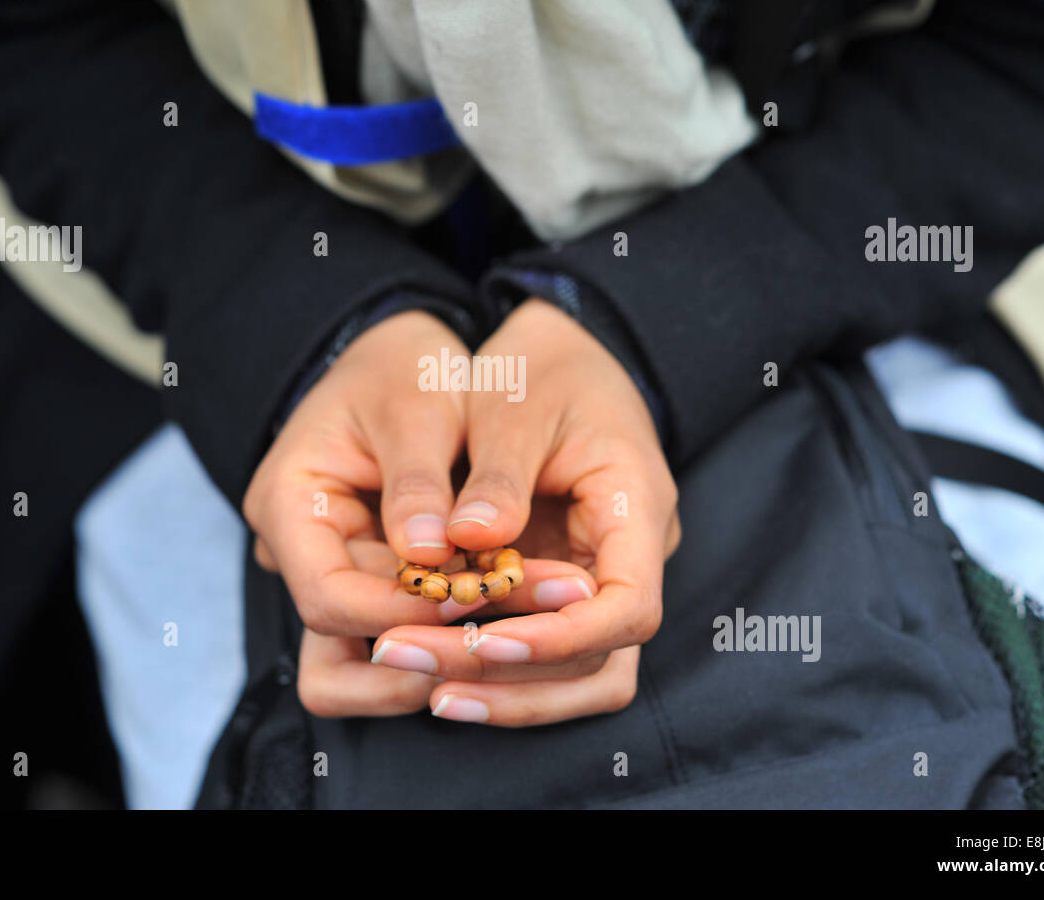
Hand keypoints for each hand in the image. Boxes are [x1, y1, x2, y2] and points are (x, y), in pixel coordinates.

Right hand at [243, 309, 596, 635]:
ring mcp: (331, 564)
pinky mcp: (369, 572)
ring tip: (507, 627)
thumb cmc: (405, 369)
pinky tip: (503, 601)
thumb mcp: (416, 409)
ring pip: (368, 645)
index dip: (398, 611)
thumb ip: (418, 482)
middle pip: (340, 639)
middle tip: (495, 639)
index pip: (327, 597)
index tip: (470, 598)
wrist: (405, 355)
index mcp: (287, 503)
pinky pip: (400, 617)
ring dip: (434, 645)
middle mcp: (297, 548)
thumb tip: (429, 557)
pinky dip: (447, 617)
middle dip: (418, 645)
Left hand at [365, 299, 680, 724]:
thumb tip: (463, 540)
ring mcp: (602, 577)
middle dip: (508, 676)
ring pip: (578, 674)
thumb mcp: (513, 406)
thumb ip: (497, 477)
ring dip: (501, 689)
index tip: (480, 642)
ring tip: (410, 672)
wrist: (559, 354)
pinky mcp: (565, 587)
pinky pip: (546, 652)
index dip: (559, 640)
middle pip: (599, 660)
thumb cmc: (541, 370)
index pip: (628, 609)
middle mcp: (631, 557)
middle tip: (407, 660)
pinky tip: (430, 664)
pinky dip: (494, 668)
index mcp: (636, 506)